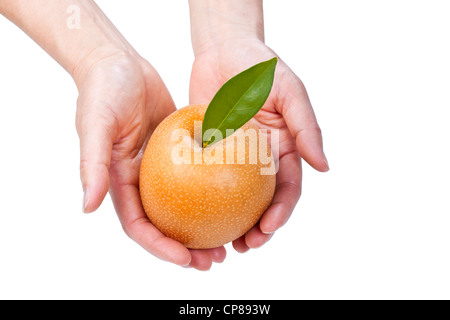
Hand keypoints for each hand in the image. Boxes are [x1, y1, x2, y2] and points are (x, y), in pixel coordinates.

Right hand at [76, 52, 224, 269]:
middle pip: (167, 224)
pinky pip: (200, 176)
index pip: (140, 226)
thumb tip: (88, 207)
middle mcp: (142, 181)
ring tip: (229, 242)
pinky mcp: (180, 151)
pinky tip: (237, 198)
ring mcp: (163, 168)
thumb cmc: (103, 90)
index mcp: (120, 182)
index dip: (160, 248)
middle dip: (187, 249)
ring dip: (205, 227)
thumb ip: (92, 164)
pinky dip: (214, 191)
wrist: (121, 63)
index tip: (186, 260)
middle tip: (214, 261)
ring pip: (186, 206)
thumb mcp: (96, 124)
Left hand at [189, 39, 328, 251]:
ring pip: (232, 200)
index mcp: (283, 149)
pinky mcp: (206, 153)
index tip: (268, 228)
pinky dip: (201, 201)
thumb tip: (325, 167)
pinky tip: (192, 217)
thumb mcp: (289, 91)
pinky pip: (203, 181)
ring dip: (230, 225)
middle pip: (260, 203)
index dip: (281, 212)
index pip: (287, 189)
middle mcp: (258, 160)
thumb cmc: (260, 67)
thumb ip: (306, 127)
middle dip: (257, 229)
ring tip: (222, 244)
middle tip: (246, 246)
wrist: (222, 50)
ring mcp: (231, 159)